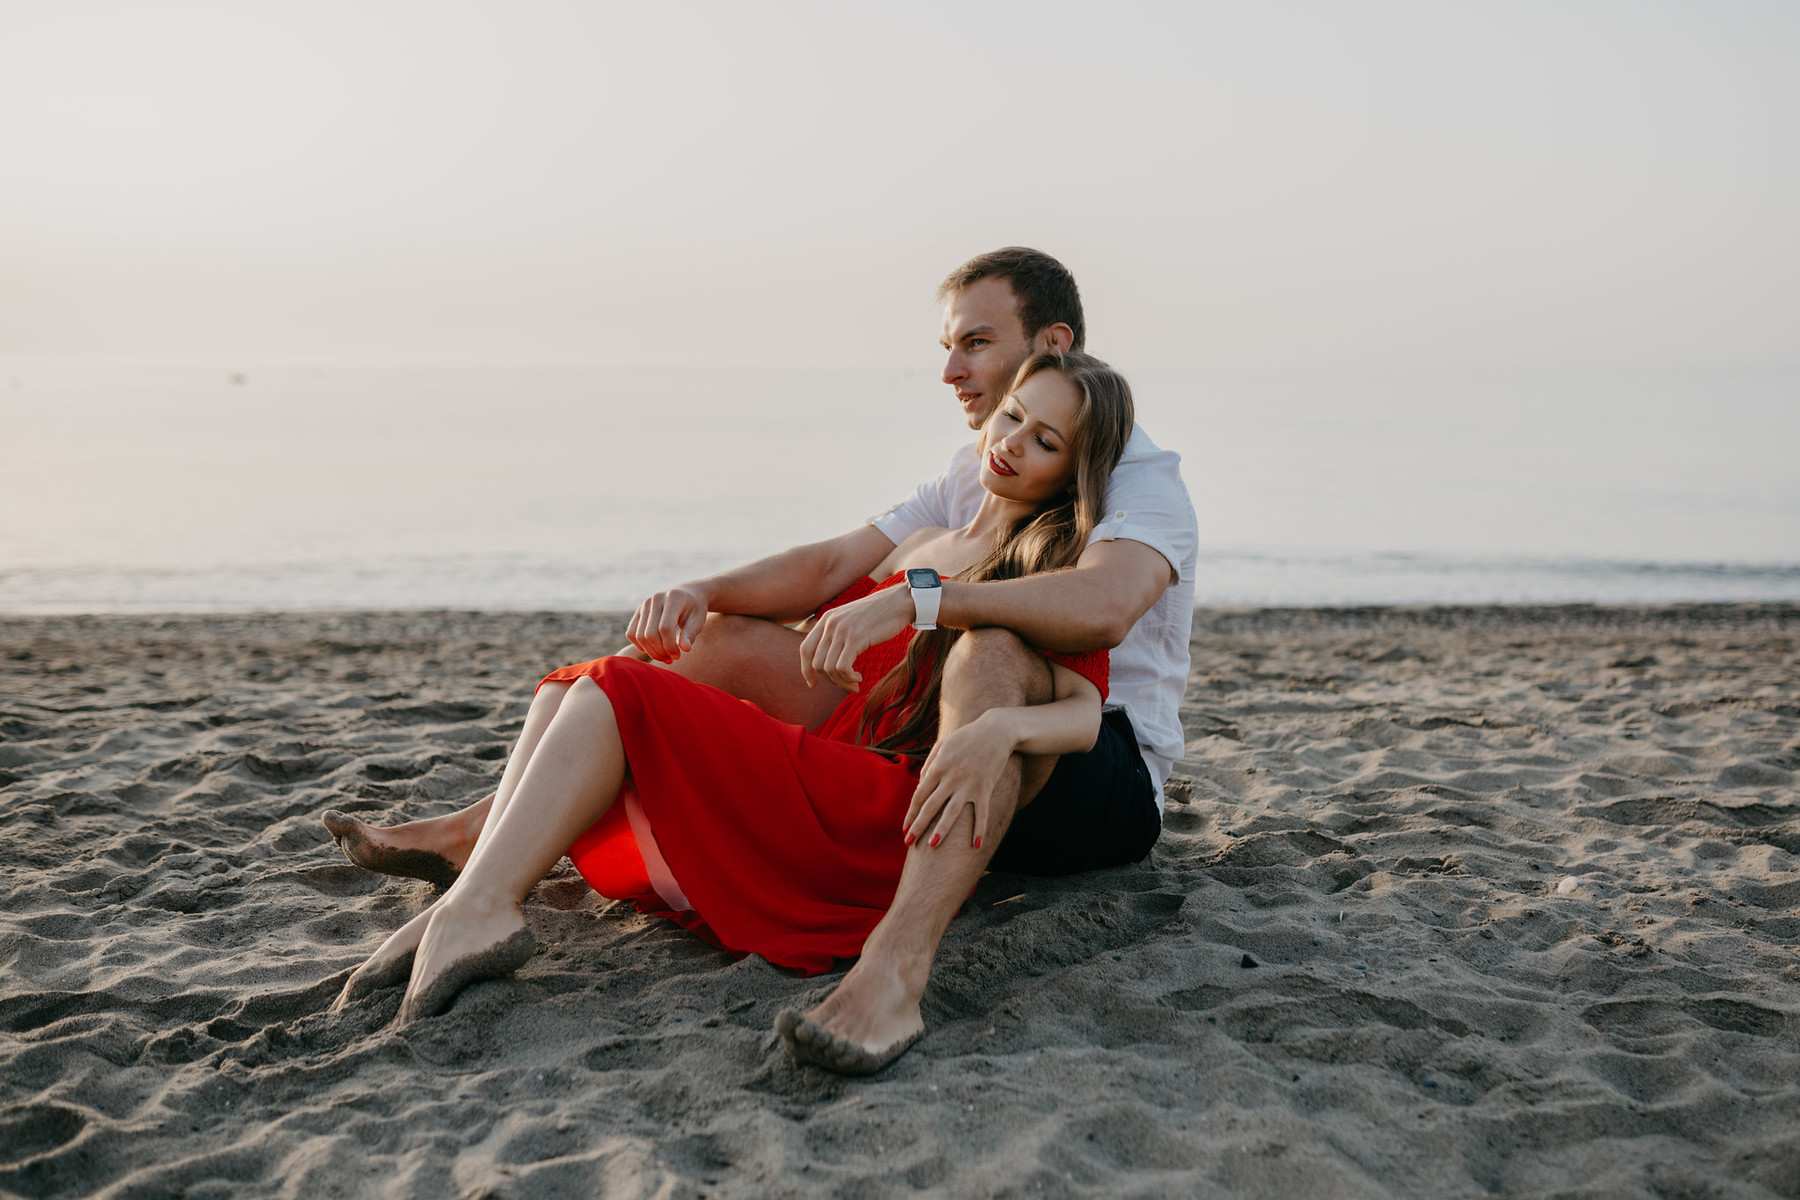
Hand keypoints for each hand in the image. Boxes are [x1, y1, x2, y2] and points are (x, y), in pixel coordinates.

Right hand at [626, 583, 710, 662]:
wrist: (688, 594)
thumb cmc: (695, 610)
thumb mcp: (698, 620)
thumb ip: (690, 634)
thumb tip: (685, 649)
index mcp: (673, 598)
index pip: (665, 628)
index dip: (670, 646)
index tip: (678, 655)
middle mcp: (656, 598)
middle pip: (650, 634)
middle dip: (660, 651)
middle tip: (671, 658)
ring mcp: (645, 604)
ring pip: (639, 635)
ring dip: (651, 651)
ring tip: (665, 657)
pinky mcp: (638, 611)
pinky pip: (631, 633)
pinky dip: (640, 645)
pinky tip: (655, 650)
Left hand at [798, 585, 912, 689]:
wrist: (899, 602)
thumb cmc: (879, 614)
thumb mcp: (851, 620)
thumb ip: (837, 633)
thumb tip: (828, 659)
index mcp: (826, 619)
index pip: (805, 649)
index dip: (806, 669)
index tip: (812, 684)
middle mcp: (830, 624)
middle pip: (817, 663)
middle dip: (830, 681)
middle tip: (847, 685)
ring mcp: (842, 630)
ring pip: (829, 668)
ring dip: (841, 682)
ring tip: (855, 684)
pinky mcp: (855, 638)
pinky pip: (842, 667)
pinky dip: (849, 678)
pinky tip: (859, 677)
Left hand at [904, 712, 1016, 850]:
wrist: (996, 731)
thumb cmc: (966, 737)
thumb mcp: (943, 745)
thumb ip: (929, 764)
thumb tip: (920, 784)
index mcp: (938, 767)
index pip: (919, 795)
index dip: (911, 814)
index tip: (905, 828)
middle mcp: (951, 778)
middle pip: (931, 806)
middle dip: (918, 826)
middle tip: (908, 842)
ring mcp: (969, 784)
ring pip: (952, 811)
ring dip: (941, 830)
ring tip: (932, 846)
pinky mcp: (985, 788)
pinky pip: (982, 813)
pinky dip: (980, 829)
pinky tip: (976, 845)